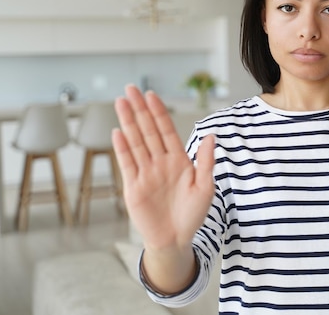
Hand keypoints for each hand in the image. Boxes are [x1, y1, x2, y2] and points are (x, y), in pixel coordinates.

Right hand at [112, 85, 214, 250]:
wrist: (176, 240)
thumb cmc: (192, 214)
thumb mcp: (205, 187)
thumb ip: (205, 161)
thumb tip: (211, 136)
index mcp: (178, 160)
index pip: (167, 130)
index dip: (159, 112)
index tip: (151, 94)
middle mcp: (160, 162)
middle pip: (148, 131)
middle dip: (140, 109)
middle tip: (130, 89)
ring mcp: (145, 173)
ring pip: (136, 142)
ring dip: (128, 122)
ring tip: (121, 103)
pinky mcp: (134, 187)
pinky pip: (127, 164)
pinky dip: (123, 149)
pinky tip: (118, 132)